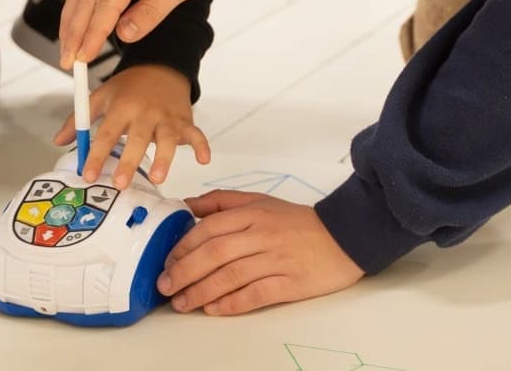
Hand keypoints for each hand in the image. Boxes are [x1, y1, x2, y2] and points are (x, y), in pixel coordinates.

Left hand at [54, 64, 211, 188]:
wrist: (161, 66)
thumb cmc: (128, 88)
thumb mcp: (101, 97)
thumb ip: (80, 120)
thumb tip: (58, 141)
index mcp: (121, 107)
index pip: (106, 133)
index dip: (96, 154)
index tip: (88, 175)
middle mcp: (144, 112)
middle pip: (136, 139)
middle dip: (128, 161)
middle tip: (120, 183)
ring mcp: (167, 117)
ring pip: (166, 138)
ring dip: (164, 158)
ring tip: (157, 178)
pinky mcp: (184, 120)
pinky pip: (196, 133)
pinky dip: (202, 145)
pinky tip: (203, 159)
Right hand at [58, 0, 232, 66]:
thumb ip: (151, 11)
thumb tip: (123, 35)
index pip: (105, 5)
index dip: (92, 35)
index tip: (83, 58)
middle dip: (74, 33)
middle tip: (67, 63)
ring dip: (71, 21)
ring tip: (67, 49)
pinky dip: (78, 6)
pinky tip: (76, 23)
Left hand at [156, 191, 364, 315]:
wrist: (345, 236)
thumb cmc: (298, 222)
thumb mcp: (260, 201)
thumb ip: (222, 202)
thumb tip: (187, 205)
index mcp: (253, 213)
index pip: (209, 228)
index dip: (183, 247)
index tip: (167, 261)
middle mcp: (262, 235)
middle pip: (215, 253)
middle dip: (184, 271)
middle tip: (166, 285)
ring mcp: (277, 259)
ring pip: (231, 276)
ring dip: (201, 291)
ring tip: (182, 303)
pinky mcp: (291, 283)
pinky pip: (256, 295)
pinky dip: (232, 303)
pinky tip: (214, 309)